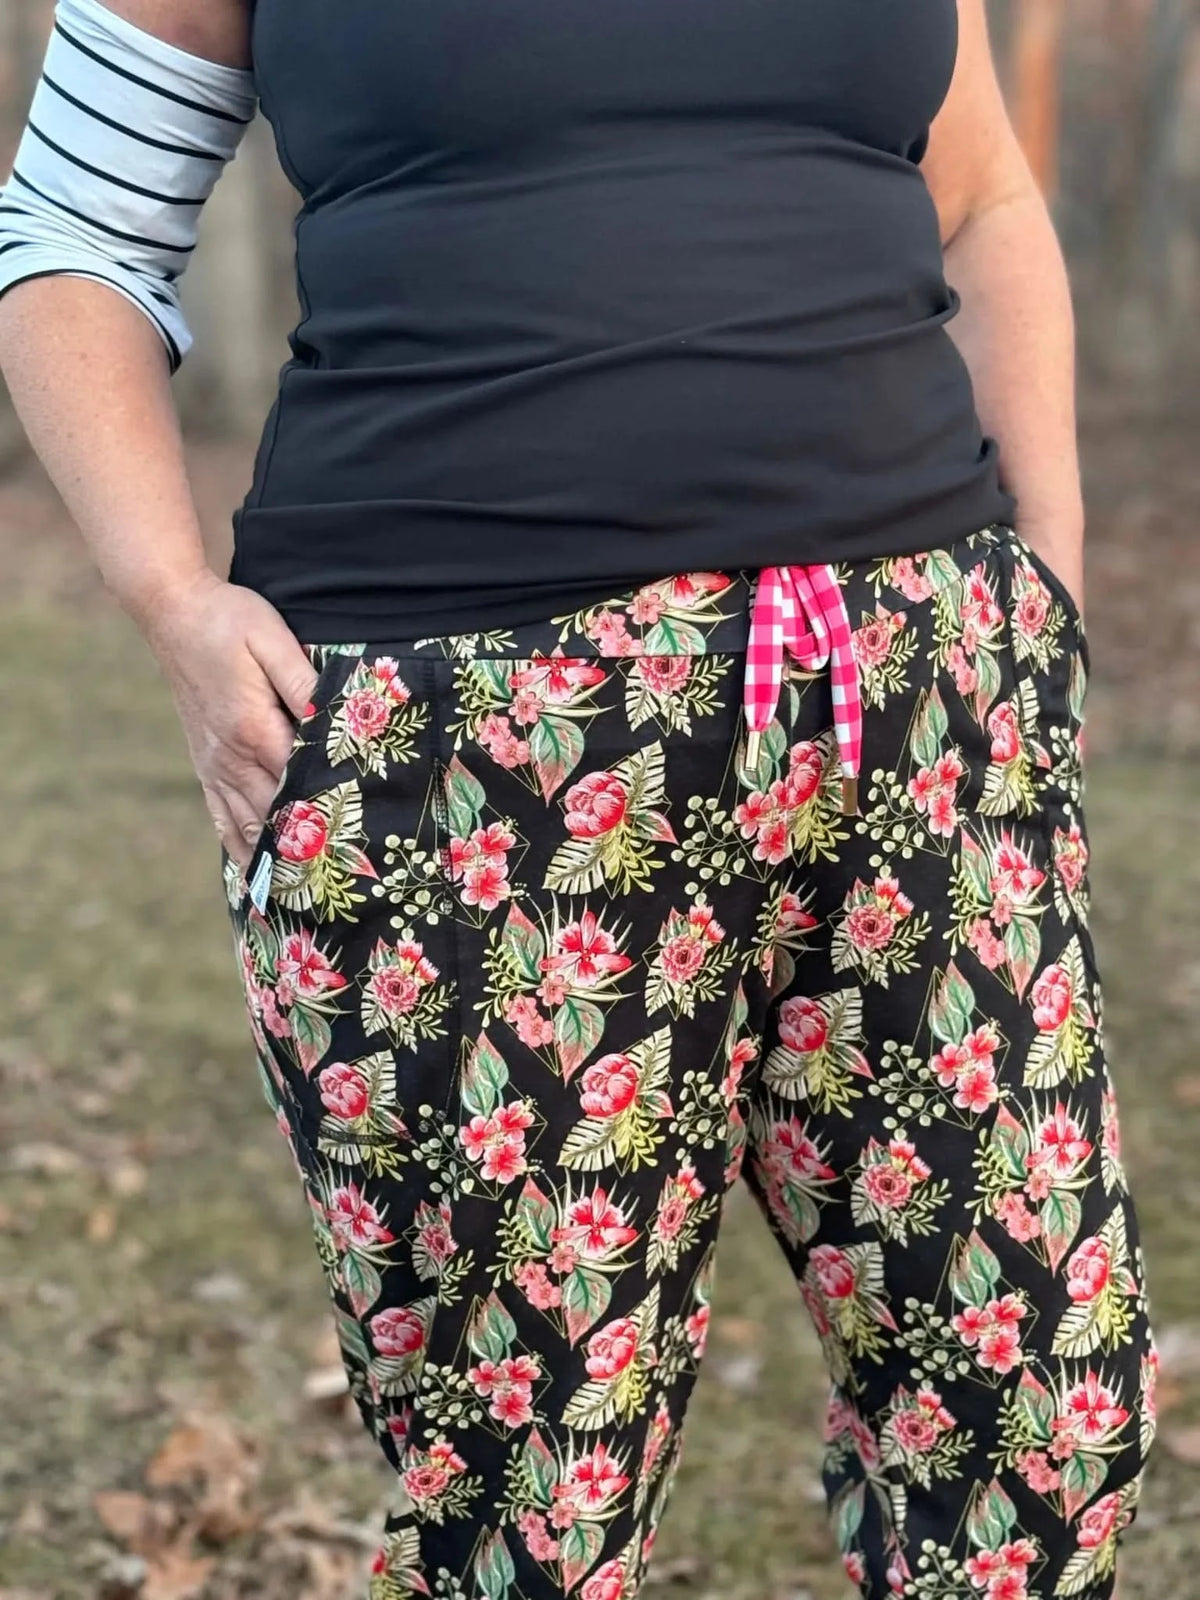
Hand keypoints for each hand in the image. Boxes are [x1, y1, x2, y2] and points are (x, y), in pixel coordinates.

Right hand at [141, 570, 318, 870]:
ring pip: (249, 825)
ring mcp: (215, 765)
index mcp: (255, 730)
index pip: (302, 784)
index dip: (331, 815)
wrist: (174, 613)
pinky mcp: (205, 764)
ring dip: (278, 859)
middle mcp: (232, 758)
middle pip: (278, 816)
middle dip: (311, 850)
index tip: (361, 846)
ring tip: (309, 895)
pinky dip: (241, 847)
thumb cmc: (230, 621)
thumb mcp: (273, 640)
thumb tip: (334, 718)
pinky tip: (257, 872)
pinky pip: (221, 817)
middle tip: (346, 885)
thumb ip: (305, 682)